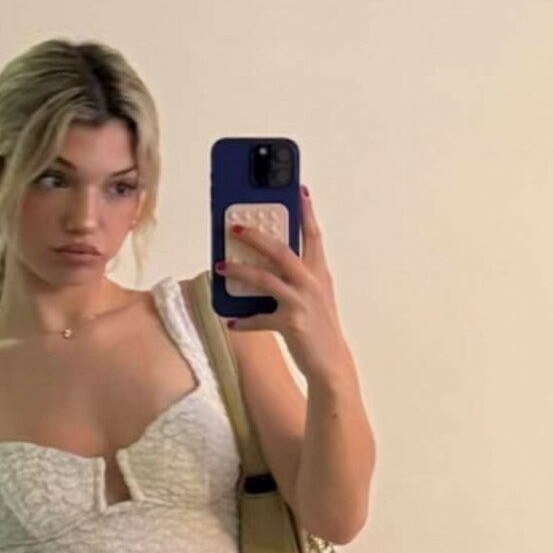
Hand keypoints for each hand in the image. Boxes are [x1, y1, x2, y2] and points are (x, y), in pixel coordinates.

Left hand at [215, 186, 349, 383]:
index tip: (299, 189)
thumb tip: (264, 267)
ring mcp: (301, 302)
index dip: (306, 211)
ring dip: (240, 271)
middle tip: (235, 226)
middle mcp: (311, 283)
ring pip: (265, 278)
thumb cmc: (318, 329)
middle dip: (256, 236)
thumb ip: (296, 279)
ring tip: (221, 266)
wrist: (331, 363)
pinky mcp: (291, 324)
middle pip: (281, 250)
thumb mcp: (314, 297)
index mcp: (319, 273)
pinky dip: (244, 321)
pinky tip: (231, 321)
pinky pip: (260, 319)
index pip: (313, 235)